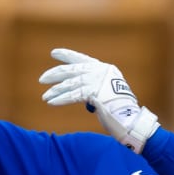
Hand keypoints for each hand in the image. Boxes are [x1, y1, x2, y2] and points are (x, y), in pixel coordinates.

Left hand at [39, 48, 159, 153]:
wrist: (131, 120)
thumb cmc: (120, 112)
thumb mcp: (107, 95)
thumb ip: (94, 90)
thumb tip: (82, 96)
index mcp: (104, 69)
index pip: (82, 59)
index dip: (67, 55)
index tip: (53, 53)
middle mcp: (100, 71)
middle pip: (73, 70)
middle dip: (55, 74)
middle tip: (42, 79)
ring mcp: (97, 81)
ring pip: (71, 83)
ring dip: (55, 91)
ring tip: (45, 97)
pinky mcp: (93, 92)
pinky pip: (73, 95)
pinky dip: (61, 99)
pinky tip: (51, 102)